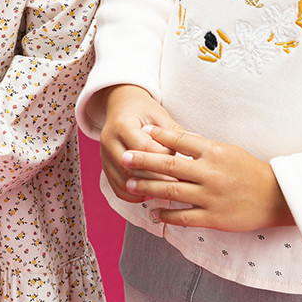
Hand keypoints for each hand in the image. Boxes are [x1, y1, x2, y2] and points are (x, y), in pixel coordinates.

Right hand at [97, 85, 181, 202]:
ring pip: (123, 181)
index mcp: (122, 124)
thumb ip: (174, 132)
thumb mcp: (159, 115)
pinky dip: (132, 195)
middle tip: (177, 185)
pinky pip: (116, 187)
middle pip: (131, 168)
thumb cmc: (143, 110)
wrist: (122, 106)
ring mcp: (104, 155)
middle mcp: (109, 140)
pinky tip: (148, 195)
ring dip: (143, 190)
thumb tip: (197, 142)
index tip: (180, 165)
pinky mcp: (105, 166)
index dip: (162, 158)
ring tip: (164, 193)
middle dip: (155, 179)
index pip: (143, 148)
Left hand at [122, 124, 294, 231]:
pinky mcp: (214, 218)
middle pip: (170, 166)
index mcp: (214, 152)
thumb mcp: (227, 150)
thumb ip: (202, 148)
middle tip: (124, 157)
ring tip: (131, 184)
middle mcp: (210, 173)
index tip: (141, 132)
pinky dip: (167, 215)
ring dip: (149, 187)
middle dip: (144, 161)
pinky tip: (153, 213)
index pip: (180, 140)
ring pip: (172, 192)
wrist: (276, 196)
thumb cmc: (249, 170)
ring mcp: (211, 197)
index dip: (159, 136)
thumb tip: (174, 142)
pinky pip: (184, 218)